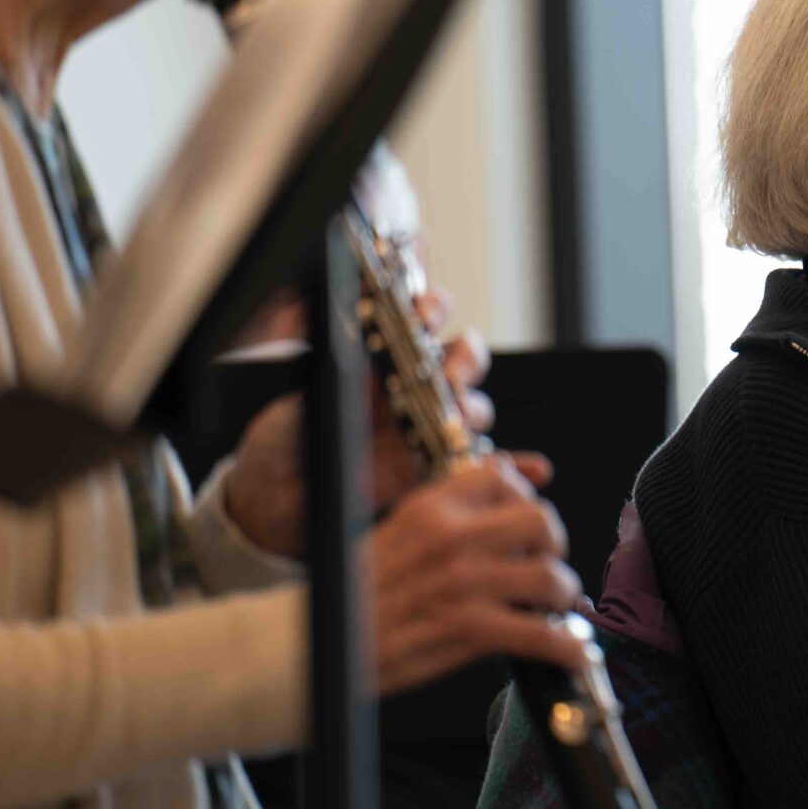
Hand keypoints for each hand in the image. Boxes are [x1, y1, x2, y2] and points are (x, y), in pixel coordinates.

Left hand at [222, 291, 497, 557]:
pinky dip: (514, 467)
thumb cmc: (285, 442)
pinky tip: (528, 470)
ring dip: (475, 408)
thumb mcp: (298, 399)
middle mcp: (415, 389)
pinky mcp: (435, 470)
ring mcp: (429, 429)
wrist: (278, 501)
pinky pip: (484, 466)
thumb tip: (333, 329)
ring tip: (459, 418)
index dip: (435, 307)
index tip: (427, 312)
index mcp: (385, 360)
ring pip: (475, 407)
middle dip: (464, 358)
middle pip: (464, 358)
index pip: (427, 317)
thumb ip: (324, 371)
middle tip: (449, 373)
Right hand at [369, 455, 588, 694]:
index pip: (503, 477)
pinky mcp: (469, 629)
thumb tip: (523, 473)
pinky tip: (571, 653)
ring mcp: (463, 583)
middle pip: (541, 521)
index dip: (523, 499)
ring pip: (550, 576)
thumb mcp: (400, 530)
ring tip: (548, 606)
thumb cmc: (355, 593)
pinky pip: (541, 635)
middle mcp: (451, 537)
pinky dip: (566, 648)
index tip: (523, 523)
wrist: (317, 645)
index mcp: (430, 507)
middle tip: (542, 563)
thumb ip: (455, 505)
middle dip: (552, 546)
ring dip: (559, 595)